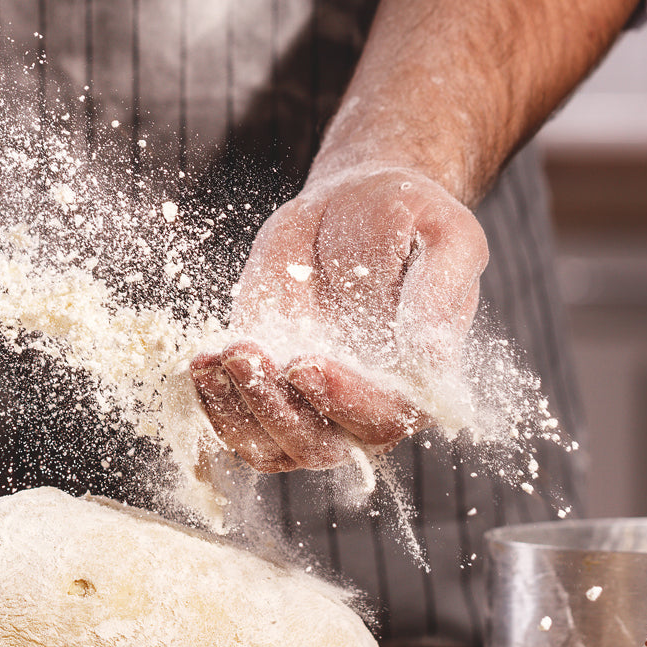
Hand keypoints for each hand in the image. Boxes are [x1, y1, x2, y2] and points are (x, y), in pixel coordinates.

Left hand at [190, 168, 488, 472]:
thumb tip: (430, 357)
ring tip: (216, 357)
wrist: (354, 201)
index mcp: (415, 382)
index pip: (381, 418)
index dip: (341, 401)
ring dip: (236, 412)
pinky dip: (212, 401)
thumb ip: (440, 292)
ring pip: (269, 445)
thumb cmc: (408, 216)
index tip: (305, 364)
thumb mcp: (445, 237)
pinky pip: (234, 419)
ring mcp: (306, 399)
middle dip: (276, 410)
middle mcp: (359, 405)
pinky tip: (201, 361)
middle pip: (318, 446)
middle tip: (246, 355)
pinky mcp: (264, 380)